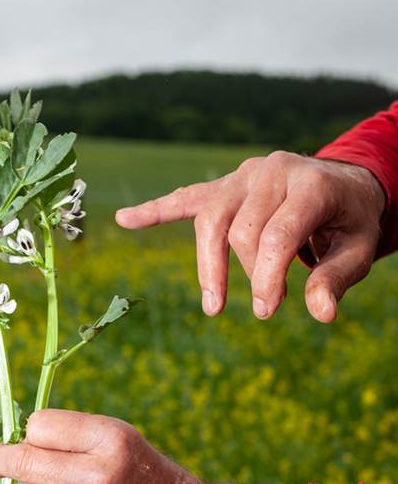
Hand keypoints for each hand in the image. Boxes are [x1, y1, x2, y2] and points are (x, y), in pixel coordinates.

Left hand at [0, 409, 238, 483]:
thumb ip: (74, 439)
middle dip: (0, 459)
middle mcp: (97, 476)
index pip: (38, 425)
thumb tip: (14, 444)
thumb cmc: (151, 481)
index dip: (32, 432)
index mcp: (111, 439)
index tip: (28, 438)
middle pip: (22, 460)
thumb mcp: (124, 443)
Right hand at [115, 152, 385, 322]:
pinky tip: (125, 219)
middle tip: (267, 306)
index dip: (267, 277)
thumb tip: (321, 312)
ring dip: (209, 265)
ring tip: (214, 301)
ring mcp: (245, 175)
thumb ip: (338, 278)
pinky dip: (156, 209)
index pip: (276, 235)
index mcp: (310, 184)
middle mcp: (273, 171)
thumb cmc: (350, 221)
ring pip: (210, 220)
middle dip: (248, 274)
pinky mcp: (226, 183)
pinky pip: (186, 198)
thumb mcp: (359, 248)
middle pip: (240, 231)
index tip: (267, 311)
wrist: (344, 184)